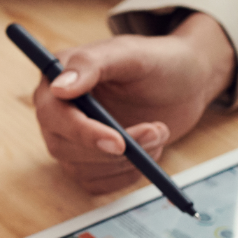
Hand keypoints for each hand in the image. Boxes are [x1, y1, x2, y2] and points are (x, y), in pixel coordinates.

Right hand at [33, 14, 237, 191]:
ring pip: (81, 169)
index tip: (119, 142)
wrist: (185, 82)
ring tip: (159, 133)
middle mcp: (58, 112)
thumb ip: (91, 65)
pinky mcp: (90, 161)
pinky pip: (96, 183)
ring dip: (126, 161)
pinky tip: (148, 151)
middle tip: (156, 132)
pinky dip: (126, 175)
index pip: (52, 115)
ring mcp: (71, 139)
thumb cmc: (157, 61)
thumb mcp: (130, 54)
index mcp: (56, 80)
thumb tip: (57, 88)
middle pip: (62, 147)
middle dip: (112, 150)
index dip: (82, 132)